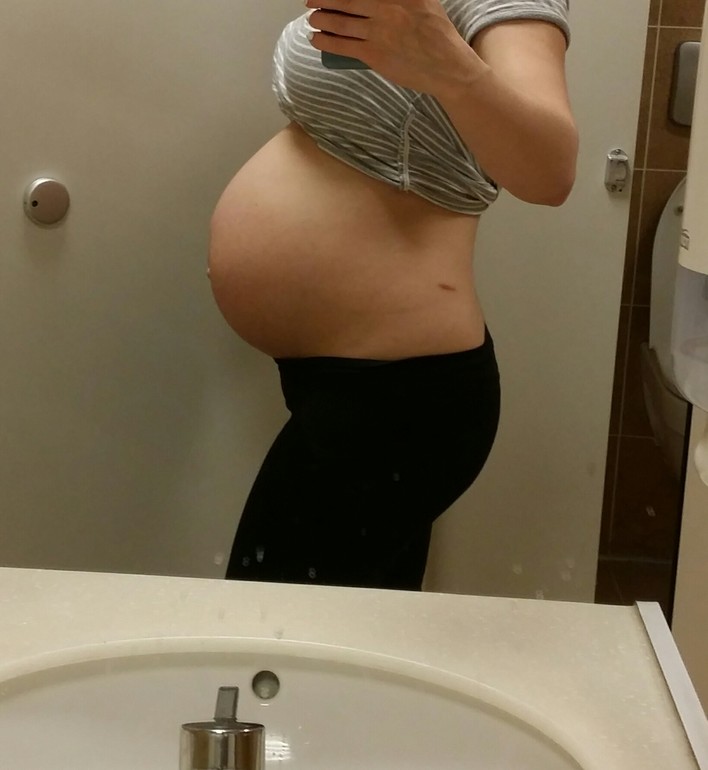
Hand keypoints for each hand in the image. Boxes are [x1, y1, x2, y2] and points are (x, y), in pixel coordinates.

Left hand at [304, 0, 470, 93]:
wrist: (447, 66)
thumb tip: (376, 1)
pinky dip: (326, 42)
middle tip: (312, 0)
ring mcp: (377, 31)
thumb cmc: (438, 34)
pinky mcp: (373, 54)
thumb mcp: (424, 1)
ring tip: (313, 18)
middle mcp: (384, 8)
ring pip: (340, 22)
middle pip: (345, 0)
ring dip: (321, 19)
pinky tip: (316, 39)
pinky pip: (342, 46)